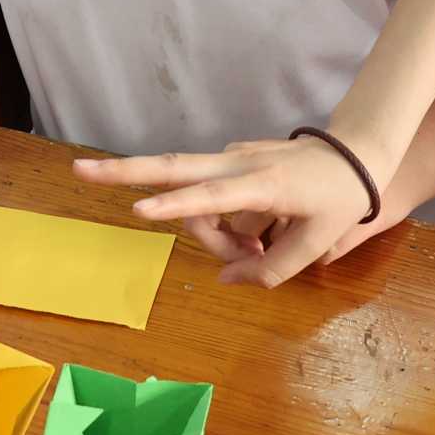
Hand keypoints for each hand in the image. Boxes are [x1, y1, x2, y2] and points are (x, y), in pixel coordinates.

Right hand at [72, 134, 397, 287]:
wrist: (356, 155)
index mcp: (263, 183)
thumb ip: (270, 270)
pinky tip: (255, 239)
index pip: (211, 195)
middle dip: (124, 170)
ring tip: (254, 256)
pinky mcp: (231, 161)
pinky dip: (223, 226)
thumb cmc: (339, 200)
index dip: (175, 206)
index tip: (139, 208)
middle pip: (174, 166)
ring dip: (214, 237)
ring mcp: (232, 158)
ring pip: (197, 203)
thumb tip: (226, 280)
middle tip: (79, 171)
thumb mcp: (316, 245)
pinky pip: (212, 200)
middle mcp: (238, 163)